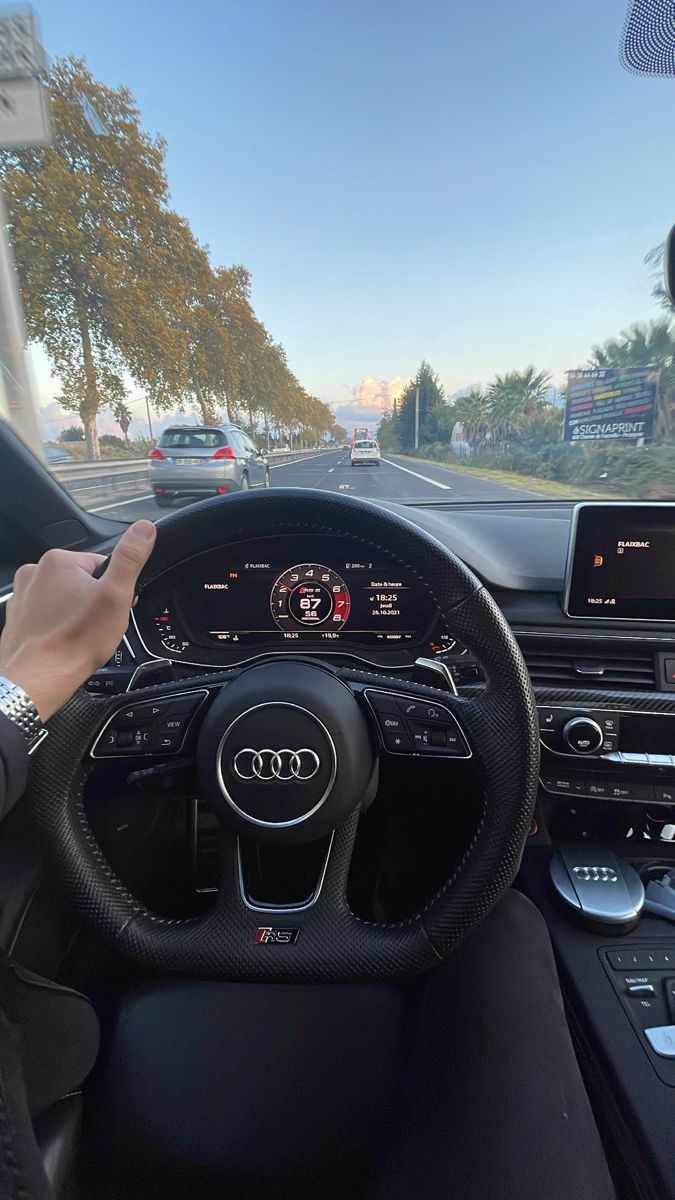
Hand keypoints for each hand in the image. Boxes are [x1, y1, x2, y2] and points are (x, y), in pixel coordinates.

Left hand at [0, 520, 155, 720]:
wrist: (39, 677)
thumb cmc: (76, 641)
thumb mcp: (116, 595)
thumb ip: (131, 558)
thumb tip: (144, 528)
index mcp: (59, 561)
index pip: (101, 565)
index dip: (114, 588)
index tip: (115, 608)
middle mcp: (35, 572)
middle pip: (81, 581)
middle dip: (94, 601)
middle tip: (98, 625)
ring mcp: (22, 596)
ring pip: (64, 599)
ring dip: (76, 614)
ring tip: (80, 635)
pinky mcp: (17, 617)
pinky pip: (47, 616)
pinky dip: (57, 626)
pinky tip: (64, 641)